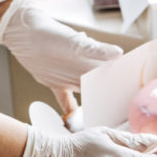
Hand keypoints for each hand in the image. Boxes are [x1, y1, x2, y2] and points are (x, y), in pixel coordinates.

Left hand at [0, 0, 121, 123]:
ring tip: (102, 117)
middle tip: (119, 111)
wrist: (26, 35)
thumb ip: (97, 51)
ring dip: (94, 104)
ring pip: (87, 94)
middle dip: (110, 96)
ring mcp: (71, 78)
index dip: (120, 83)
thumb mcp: (76, 43)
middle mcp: (84, 69)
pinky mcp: (57, 84)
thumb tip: (119, 53)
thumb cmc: (52, 34)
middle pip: (101, 86)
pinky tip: (75, 122)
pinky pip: (66, 101)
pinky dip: (70, 111)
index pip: (111, 74)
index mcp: (92, 60)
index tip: (130, 95)